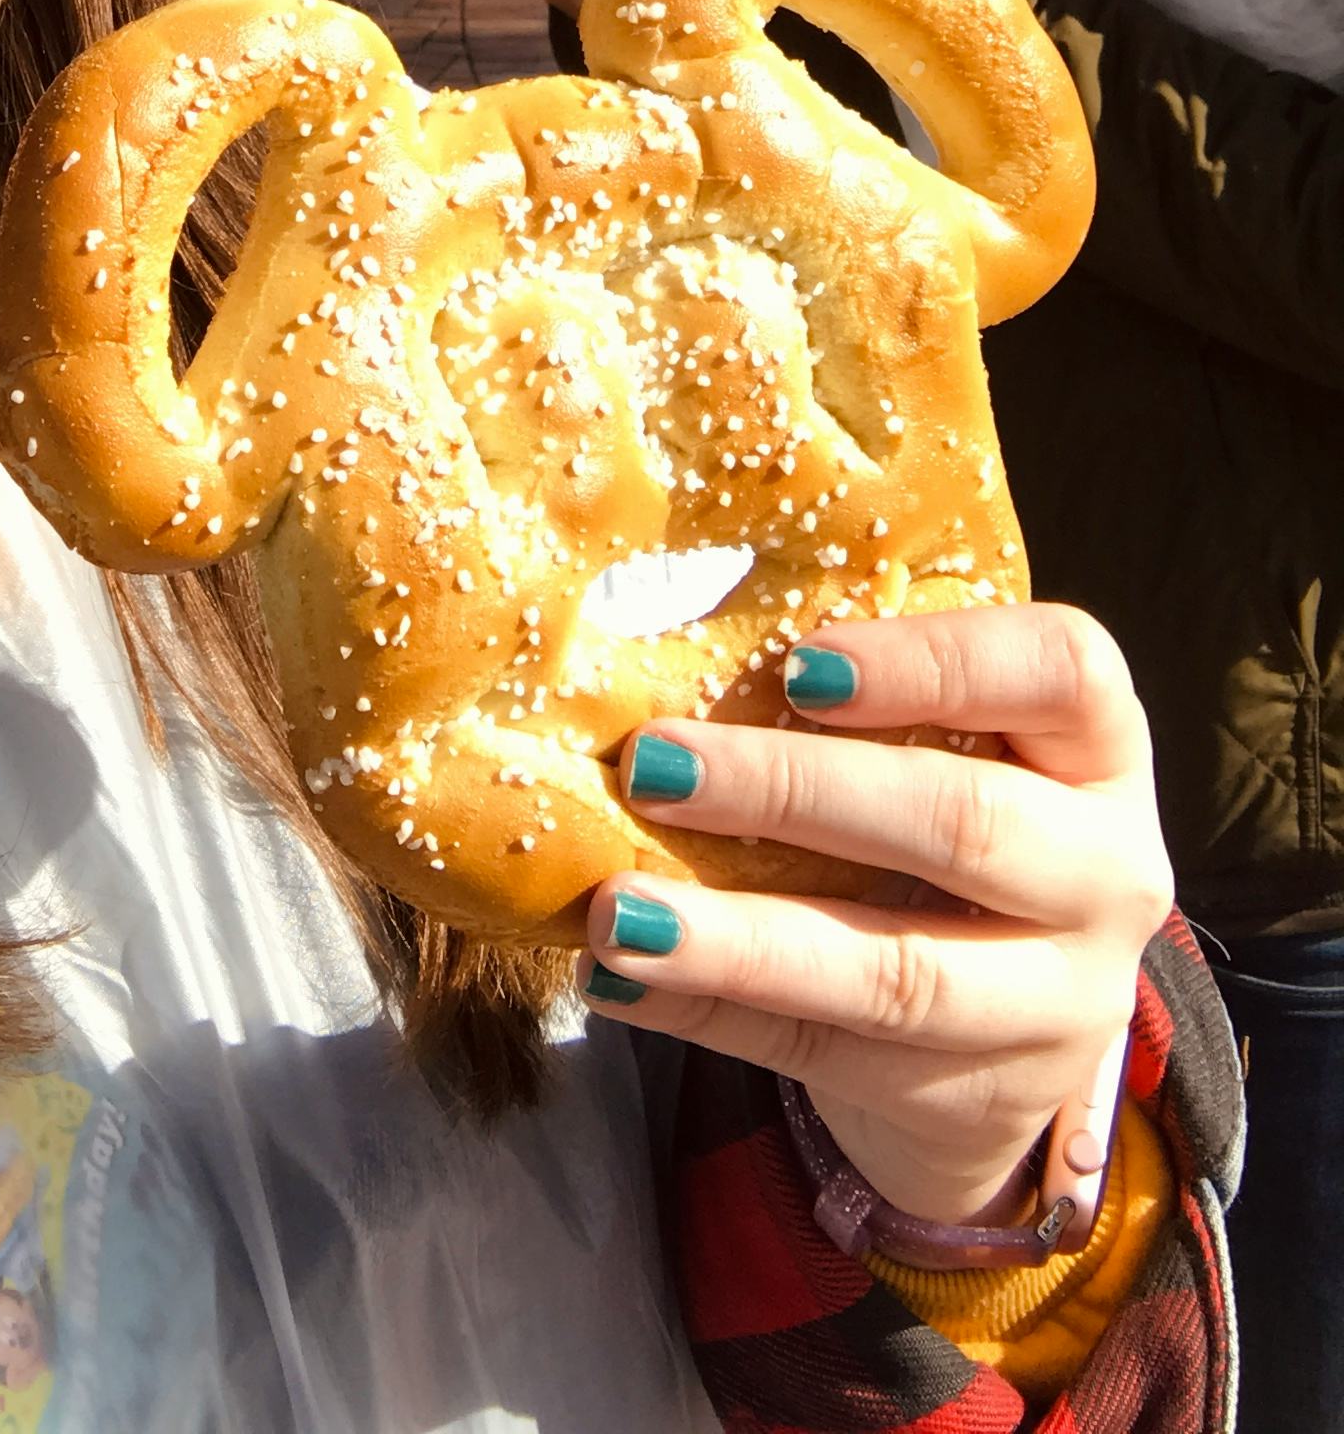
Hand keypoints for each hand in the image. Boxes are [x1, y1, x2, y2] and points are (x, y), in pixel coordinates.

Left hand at [578, 602, 1171, 1223]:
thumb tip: (662, 626)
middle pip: (964, 822)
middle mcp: (1105, 873)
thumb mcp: (955, 744)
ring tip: (617, 912)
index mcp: (1099, 747)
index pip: (1062, 672)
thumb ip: (853, 696)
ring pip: (895, 973)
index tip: (799, 665)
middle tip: (653, 764)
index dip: (935, 660)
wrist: (1018, 1017)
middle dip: (793, 791)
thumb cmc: (948, 818)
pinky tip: (619, 978)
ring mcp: (1054, 1003)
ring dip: (738, 940)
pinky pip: (825, 1055)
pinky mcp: (972, 1097)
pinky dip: (709, 1013)